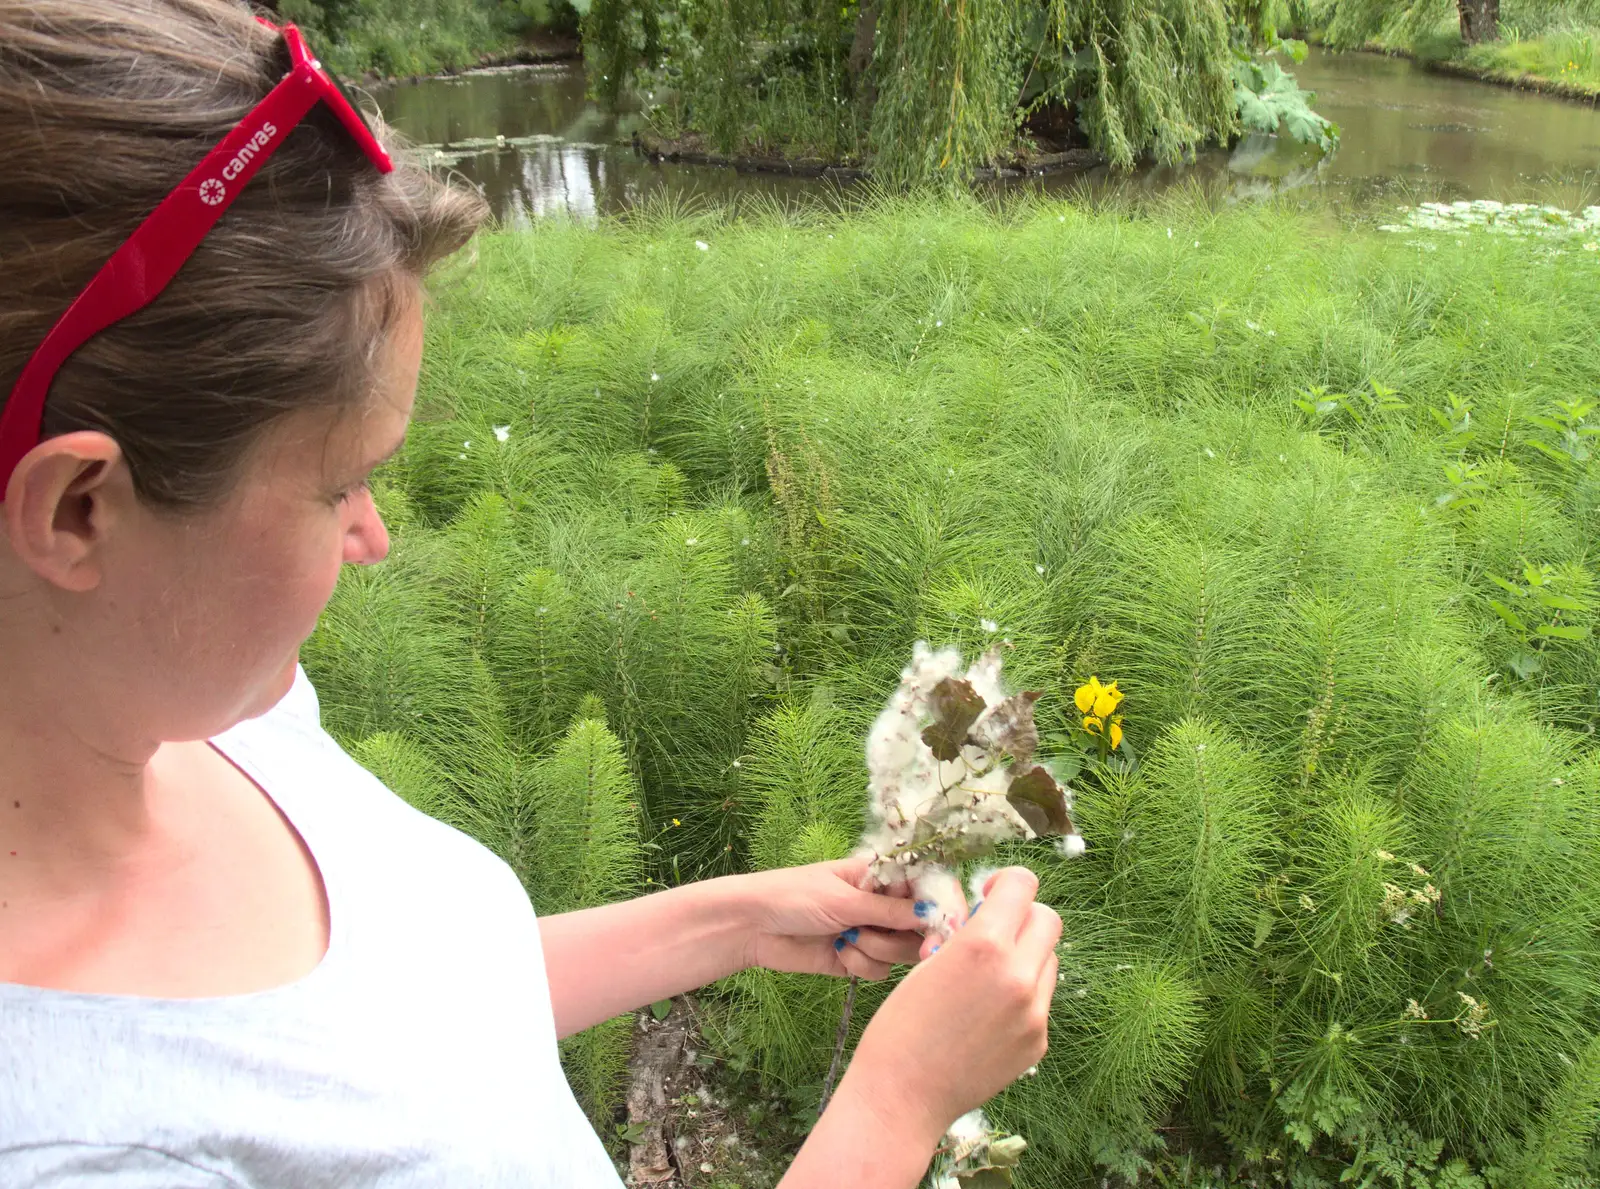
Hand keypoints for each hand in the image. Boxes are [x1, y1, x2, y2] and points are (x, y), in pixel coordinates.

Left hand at [741, 857, 944, 980]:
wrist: (753, 927)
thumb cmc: (793, 896)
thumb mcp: (844, 899)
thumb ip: (889, 910)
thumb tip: (932, 914)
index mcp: (883, 876)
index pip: (929, 888)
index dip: (943, 908)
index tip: (945, 928)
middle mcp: (883, 903)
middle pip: (924, 925)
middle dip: (915, 937)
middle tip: (922, 950)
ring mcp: (872, 932)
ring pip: (904, 951)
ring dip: (879, 949)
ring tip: (848, 939)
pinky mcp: (858, 959)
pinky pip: (881, 970)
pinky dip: (862, 965)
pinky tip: (838, 953)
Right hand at [840, 866, 1060, 1134]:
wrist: (902, 1095)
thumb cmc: (900, 1026)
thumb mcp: (928, 962)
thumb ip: (970, 936)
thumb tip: (992, 917)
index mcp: (985, 946)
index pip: (1023, 884)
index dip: (1005, 883)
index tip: (990, 894)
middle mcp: (1019, 976)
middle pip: (1047, 919)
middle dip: (1022, 917)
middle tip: (994, 932)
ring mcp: (1034, 1013)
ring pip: (1049, 960)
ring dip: (1026, 956)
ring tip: (986, 979)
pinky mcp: (1038, 1042)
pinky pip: (1041, 1000)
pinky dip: (1022, 996)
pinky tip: (987, 1016)